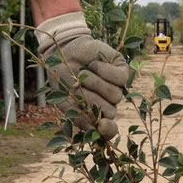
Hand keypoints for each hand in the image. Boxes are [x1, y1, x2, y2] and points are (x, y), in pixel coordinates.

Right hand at [36, 12, 128, 139]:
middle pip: (110, 111)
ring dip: (95, 83)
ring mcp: (117, 88)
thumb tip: (99, 130)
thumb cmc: (62, 79)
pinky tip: (94, 65)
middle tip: (77, 86)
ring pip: (115, 95)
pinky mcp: (122, 71)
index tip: (101, 125)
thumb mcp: (67, 101)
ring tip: (82, 74)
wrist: (61, 52)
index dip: (107, 130)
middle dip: (91, 99)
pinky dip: (104, 71)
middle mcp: (109, 104)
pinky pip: (119, 78)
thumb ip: (81, 119)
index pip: (109, 131)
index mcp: (96, 115)